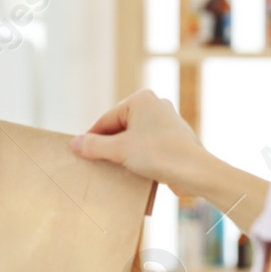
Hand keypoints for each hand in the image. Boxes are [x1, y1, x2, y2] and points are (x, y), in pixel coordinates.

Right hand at [71, 89, 210, 195]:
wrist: (195, 171)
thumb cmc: (159, 154)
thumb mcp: (119, 150)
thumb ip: (94, 145)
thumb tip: (74, 143)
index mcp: (141, 99)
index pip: (106, 119)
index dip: (91, 138)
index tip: (80, 153)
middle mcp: (156, 105)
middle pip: (120, 128)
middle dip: (109, 146)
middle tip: (95, 163)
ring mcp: (167, 122)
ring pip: (135, 138)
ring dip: (124, 153)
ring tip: (112, 170)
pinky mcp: (175, 139)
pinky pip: (149, 146)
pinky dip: (139, 157)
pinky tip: (132, 172)